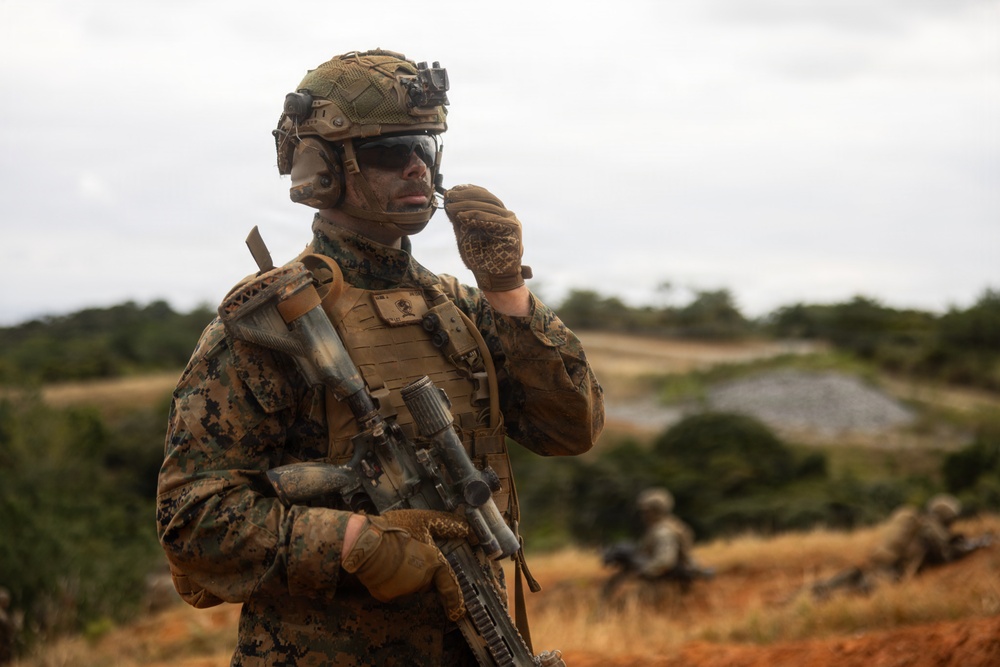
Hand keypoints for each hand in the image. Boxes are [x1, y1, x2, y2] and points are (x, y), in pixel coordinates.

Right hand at [341, 510, 468, 620]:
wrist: (365, 544)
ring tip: (393, 557)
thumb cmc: (394, 531)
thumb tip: (468, 530)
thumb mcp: (424, 520)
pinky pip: (394, 589)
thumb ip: (447, 525)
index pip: (449, 584)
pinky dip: (391, 581)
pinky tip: (383, 567)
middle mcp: (421, 581)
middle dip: (423, 573)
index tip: (458, 612)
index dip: (455, 599)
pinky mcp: (387, 595)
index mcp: (432, 563)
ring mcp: (404, 591)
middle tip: (410, 556)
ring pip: (411, 585)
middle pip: (427, 581)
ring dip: (407, 575)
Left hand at [444, 184, 531, 290]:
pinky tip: (462, 217)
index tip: (451, 189)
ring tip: (451, 206)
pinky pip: (493, 220)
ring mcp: (512, 221)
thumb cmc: (480, 258)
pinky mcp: (513, 229)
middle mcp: (506, 215)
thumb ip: (460, 219)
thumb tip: (448, 202)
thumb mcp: (465, 234)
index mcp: (497, 214)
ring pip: (489, 207)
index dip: (468, 190)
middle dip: (466, 196)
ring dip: (468, 205)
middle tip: (449, 195)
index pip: (484, 195)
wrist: (493, 278)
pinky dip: (477, 217)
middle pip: (487, 198)